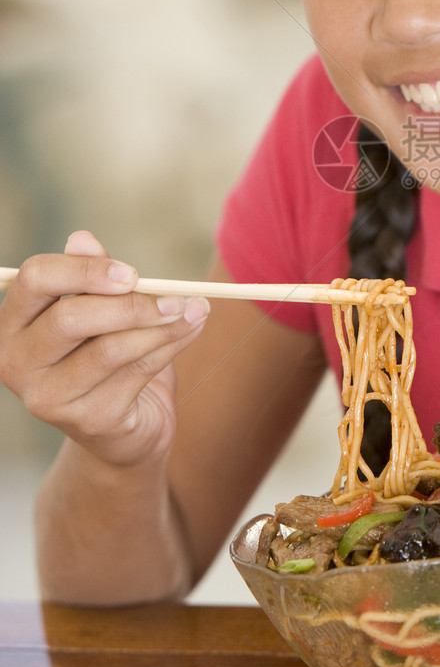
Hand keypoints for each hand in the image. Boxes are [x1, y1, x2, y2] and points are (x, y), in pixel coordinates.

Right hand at [0, 230, 208, 467]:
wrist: (125, 427)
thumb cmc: (106, 355)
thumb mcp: (101, 310)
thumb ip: (92, 276)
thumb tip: (81, 238)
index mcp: (14, 323)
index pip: (35, 279)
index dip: (84, 270)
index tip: (132, 273)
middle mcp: (17, 361)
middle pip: (70, 318)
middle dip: (129, 304)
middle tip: (174, 297)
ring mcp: (48, 396)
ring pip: (109, 349)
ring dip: (161, 326)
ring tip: (195, 310)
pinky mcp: (86, 420)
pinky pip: (135, 372)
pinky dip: (170, 346)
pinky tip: (191, 330)